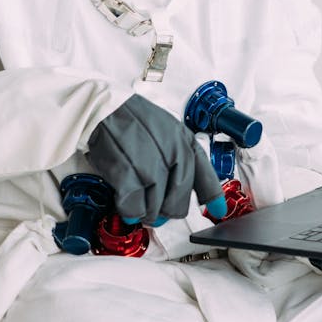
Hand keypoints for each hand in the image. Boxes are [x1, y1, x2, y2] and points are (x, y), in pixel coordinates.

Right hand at [86, 93, 226, 225]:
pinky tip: (127, 204)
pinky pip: (133, 205)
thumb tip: (189, 199)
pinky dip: (130, 210)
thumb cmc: (136, 123)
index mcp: (183, 140)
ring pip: (154, 206)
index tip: (217, 211)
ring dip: (146, 211)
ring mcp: (148, 161)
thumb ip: (181, 162)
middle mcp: (171, 150)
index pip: (203, 174)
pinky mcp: (125, 171)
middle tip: (158, 211)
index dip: (211, 196)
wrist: (104, 109)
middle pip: (177, 200)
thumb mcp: (168, 132)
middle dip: (167, 210)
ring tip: (138, 204)